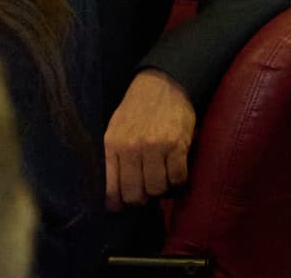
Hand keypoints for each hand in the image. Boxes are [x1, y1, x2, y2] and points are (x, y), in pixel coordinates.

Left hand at [102, 70, 195, 210]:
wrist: (163, 83)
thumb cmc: (137, 108)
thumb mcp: (115, 129)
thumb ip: (113, 157)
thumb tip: (114, 192)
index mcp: (113, 145)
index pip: (112, 189)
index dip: (118, 204)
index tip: (123, 207)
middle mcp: (132, 148)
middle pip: (136, 194)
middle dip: (142, 199)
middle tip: (147, 192)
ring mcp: (155, 147)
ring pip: (157, 189)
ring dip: (161, 191)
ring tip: (162, 181)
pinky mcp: (177, 145)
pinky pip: (178, 178)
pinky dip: (178, 183)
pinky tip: (176, 176)